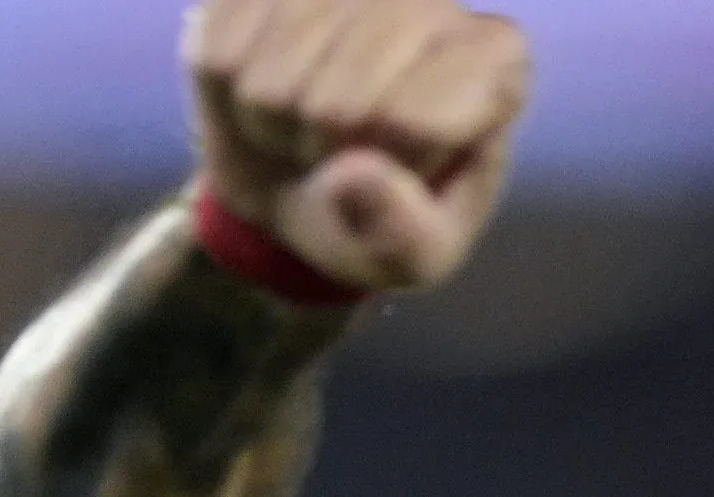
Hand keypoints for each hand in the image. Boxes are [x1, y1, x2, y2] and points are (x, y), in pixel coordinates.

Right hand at [183, 0, 530, 293]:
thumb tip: (355, 177)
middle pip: (336, 107)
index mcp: (496, 64)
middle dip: (323, 157)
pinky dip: (226, 93)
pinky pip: (217, 55)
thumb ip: (403, 234)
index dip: (389, 170)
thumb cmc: (379, 215)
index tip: (399, 169)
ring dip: (271, 126)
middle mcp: (430, 0)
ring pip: (269, 82)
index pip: (416, 122)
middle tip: (338, 153)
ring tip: (301, 123)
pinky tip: (260, 82)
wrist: (301, 179)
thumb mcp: (414, 255)